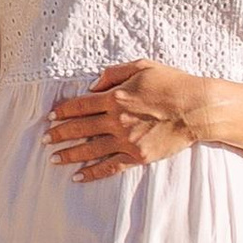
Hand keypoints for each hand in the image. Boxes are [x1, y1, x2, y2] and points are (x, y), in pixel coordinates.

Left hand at [43, 62, 209, 180]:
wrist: (197, 108)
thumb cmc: (172, 83)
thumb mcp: (141, 66)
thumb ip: (113, 73)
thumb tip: (93, 85)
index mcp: (115, 98)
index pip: (80, 106)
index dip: (63, 111)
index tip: (51, 117)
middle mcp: (117, 121)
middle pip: (80, 129)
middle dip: (59, 134)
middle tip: (45, 139)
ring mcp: (127, 141)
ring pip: (90, 150)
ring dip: (69, 155)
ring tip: (53, 159)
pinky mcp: (138, 156)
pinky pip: (110, 167)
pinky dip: (92, 172)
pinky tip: (78, 176)